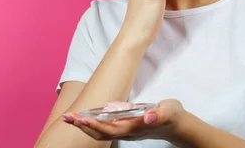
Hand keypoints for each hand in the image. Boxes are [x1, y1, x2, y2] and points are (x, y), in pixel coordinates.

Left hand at [63, 99, 185, 141]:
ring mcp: (125, 131)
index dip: (94, 125)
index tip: (81, 118)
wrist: (177, 125)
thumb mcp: (169, 111)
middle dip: (82, 126)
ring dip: (85, 126)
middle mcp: (127, 132)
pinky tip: (87, 117)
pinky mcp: (125, 127)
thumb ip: (159, 114)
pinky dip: (93, 123)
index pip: (109, 129)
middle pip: (100, 133)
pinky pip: (105, 128)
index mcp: (134, 128)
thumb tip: (147, 116)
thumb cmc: (173, 116)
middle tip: (67, 117)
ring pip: (100, 132)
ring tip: (71, 118)